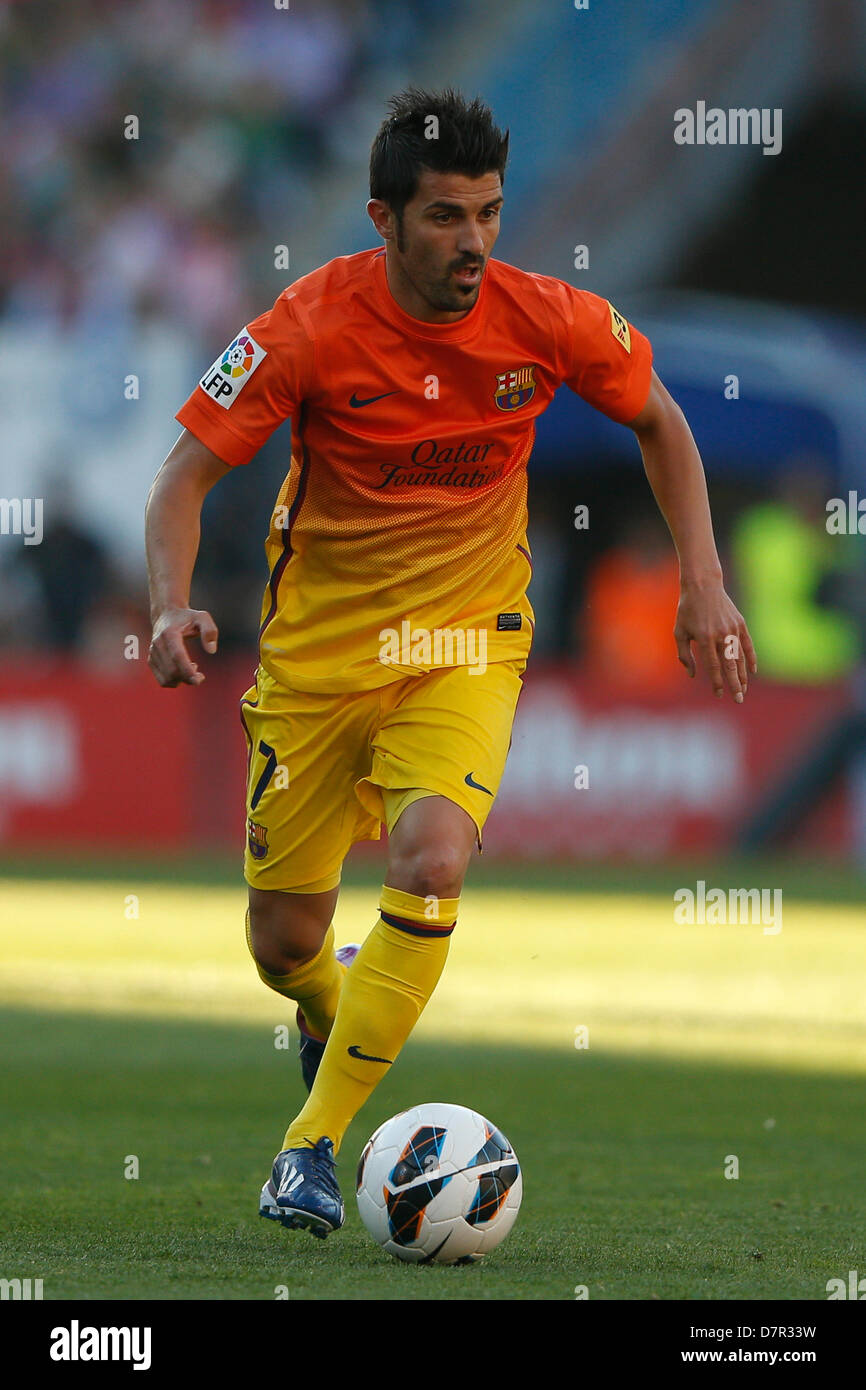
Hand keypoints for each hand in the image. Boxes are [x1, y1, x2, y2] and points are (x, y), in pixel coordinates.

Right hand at [148, 606, 217, 686]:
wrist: (166, 615)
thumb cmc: (187, 617)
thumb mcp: (202, 617)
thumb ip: (209, 631)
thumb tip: (211, 650)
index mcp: (169, 633)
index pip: (177, 656)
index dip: (187, 670)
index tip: (199, 679)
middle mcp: (158, 644)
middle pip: (172, 670)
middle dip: (188, 678)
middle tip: (201, 676)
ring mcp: (152, 653)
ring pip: (166, 679)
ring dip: (182, 681)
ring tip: (192, 669)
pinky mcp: (151, 660)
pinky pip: (163, 680)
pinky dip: (175, 682)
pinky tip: (183, 672)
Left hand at [674, 581, 756, 701]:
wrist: (703, 586)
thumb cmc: (687, 610)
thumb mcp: (679, 632)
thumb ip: (684, 655)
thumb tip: (693, 674)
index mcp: (704, 638)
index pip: (713, 667)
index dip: (716, 682)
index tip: (719, 694)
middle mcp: (721, 635)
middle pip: (730, 665)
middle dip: (735, 684)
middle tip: (738, 699)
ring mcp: (732, 629)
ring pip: (740, 657)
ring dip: (743, 675)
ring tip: (743, 689)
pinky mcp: (740, 623)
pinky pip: (748, 644)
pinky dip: (750, 658)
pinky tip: (751, 671)